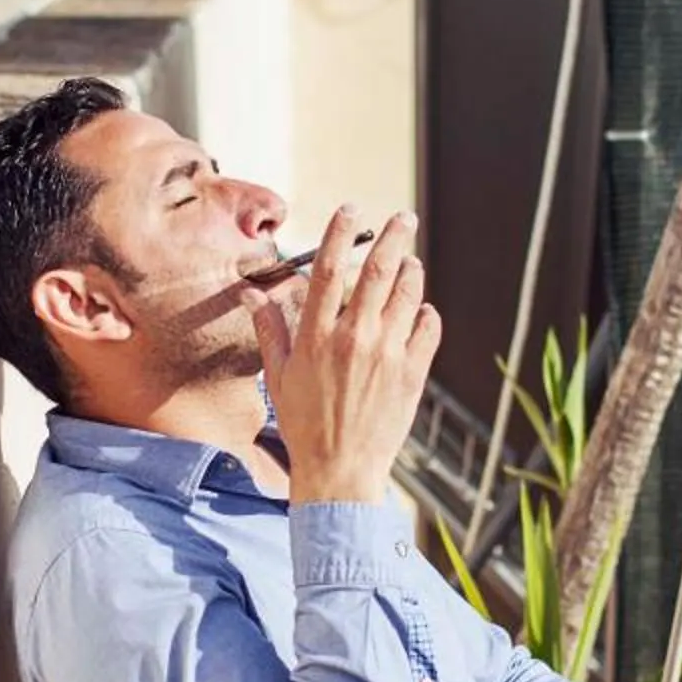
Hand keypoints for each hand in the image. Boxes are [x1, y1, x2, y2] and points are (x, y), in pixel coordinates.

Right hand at [246, 206, 439, 506]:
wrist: (340, 470)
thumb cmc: (304, 424)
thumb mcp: (277, 376)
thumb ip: (269, 329)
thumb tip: (253, 294)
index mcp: (316, 336)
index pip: (330, 270)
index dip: (341, 234)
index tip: (350, 210)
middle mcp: (353, 338)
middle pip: (379, 271)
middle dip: (395, 236)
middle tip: (405, 217)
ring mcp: (387, 354)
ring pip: (408, 293)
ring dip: (412, 270)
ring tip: (411, 263)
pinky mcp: (412, 372)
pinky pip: (428, 327)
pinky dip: (426, 311)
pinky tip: (420, 309)